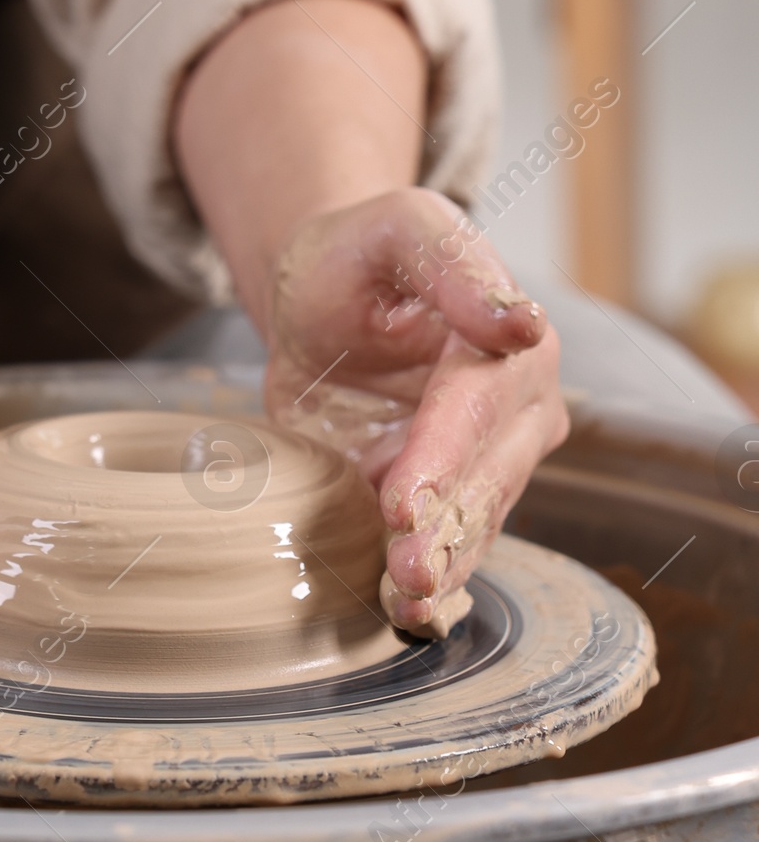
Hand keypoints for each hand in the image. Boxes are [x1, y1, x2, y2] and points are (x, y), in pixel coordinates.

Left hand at [263, 188, 567, 634]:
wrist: (320, 295)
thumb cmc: (361, 253)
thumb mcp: (399, 227)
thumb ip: (452, 265)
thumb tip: (521, 321)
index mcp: (514, 342)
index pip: (480, 404)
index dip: (444, 451)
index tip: (405, 495)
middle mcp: (515, 411)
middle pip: (485, 476)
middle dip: (444, 524)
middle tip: (404, 565)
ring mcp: (483, 462)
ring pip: (474, 523)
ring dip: (442, 565)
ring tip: (405, 599)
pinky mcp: (443, 498)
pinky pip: (449, 546)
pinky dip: (432, 585)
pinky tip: (408, 615)